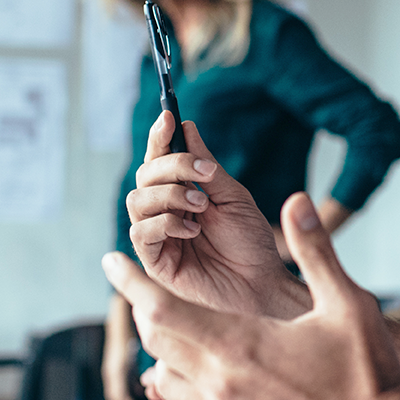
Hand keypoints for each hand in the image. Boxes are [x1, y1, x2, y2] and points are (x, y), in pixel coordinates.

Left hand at [102, 191, 399, 399]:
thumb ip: (316, 251)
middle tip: (140, 286)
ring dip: (161, 347)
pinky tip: (204, 368)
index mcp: (239, 346)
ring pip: (168, 376)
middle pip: (156, 341)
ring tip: (169, 323)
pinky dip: (184, 380)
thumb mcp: (348, 305)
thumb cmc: (369, 375)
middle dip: (143, 309)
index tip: (110, 261)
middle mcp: (221, 383)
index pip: (162, 309)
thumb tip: (297, 201)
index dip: (130, 283)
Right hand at [126, 113, 308, 316]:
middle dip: (171, 167)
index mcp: (182, 192)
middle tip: (204, 175)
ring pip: (137, 201)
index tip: (168, 117)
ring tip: (202, 206)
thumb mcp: (233, 196)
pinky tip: (193, 230)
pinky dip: (165, 224)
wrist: (263, 283)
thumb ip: (207, 167)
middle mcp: (165, 211)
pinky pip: (141, 233)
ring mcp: (158, 236)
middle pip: (144, 176)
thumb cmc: (251, 241)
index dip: (160, 136)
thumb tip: (187, 128)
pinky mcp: (156, 262)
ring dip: (170, 196)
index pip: (160, 159)